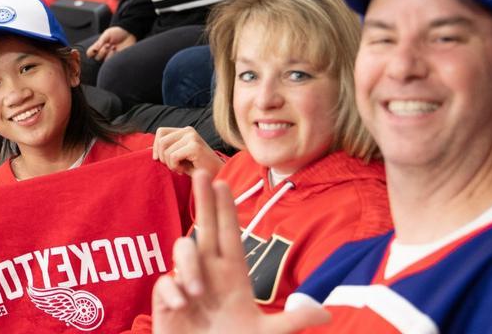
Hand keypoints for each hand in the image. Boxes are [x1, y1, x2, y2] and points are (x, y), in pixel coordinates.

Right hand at [86, 27, 136, 61]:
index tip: (95, 48)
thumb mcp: (107, 34)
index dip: (91, 52)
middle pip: (97, 58)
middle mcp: (104, 52)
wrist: (129, 33)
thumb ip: (100, 41)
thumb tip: (94, 49)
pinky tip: (116, 50)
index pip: (90, 53)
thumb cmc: (117, 32)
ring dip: (108, 54)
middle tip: (107, 45)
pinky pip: (112, 62)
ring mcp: (110, 56)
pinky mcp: (117, 59)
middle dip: (102, 52)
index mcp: (99, 46)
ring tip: (113, 47)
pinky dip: (113, 56)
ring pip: (104, 61)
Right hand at [151, 171, 329, 333]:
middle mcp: (209, 272)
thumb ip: (292, 322)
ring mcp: (187, 283)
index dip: (225, 209)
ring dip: (188, 266)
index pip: (229, 234)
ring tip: (197, 292)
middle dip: (203, 200)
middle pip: (204, 227)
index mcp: (233, 275)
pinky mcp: (167, 299)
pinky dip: (172, 291)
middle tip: (201, 173)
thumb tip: (327, 315)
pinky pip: (165, 282)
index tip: (222, 183)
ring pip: (182, 250)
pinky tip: (182, 306)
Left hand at [154, 126, 222, 174]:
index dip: (156, 147)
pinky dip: (175, 167)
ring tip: (180, 168)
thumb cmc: (197, 167)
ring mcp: (192, 137)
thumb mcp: (179, 156)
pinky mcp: (194, 146)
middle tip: (173, 166)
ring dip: (170, 164)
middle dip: (162, 157)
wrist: (216, 175)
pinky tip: (184, 170)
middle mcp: (188, 130)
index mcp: (185, 131)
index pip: (160, 132)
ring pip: (166, 150)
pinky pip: (173, 157)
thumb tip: (147, 150)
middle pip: (161, 141)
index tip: (159, 160)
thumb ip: (166, 150)